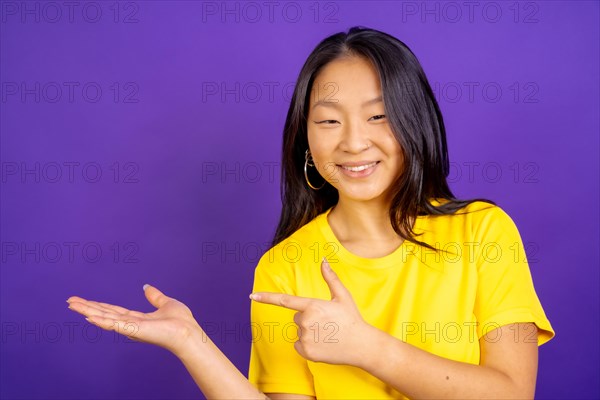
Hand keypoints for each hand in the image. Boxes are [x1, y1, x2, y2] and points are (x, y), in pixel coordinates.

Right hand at [67, 284, 201, 357]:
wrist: (188, 332)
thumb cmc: (181, 321)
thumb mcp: (165, 303)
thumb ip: (154, 296)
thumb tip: (146, 287)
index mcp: (137, 319)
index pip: (114, 311)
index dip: (99, 305)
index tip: (84, 300)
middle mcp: (130, 324)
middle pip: (104, 314)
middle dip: (87, 307)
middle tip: (70, 301)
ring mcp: (131, 328)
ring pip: (105, 318)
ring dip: (88, 311)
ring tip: (72, 305)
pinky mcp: (134, 330)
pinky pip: (115, 325)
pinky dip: (101, 321)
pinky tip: (89, 317)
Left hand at [250, 258, 373, 365]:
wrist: (361, 345)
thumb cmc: (351, 318)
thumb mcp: (342, 296)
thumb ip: (330, 278)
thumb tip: (323, 260)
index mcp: (312, 306)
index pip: (285, 301)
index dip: (267, 298)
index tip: (252, 296)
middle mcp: (306, 322)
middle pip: (297, 317)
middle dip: (308, 318)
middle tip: (327, 323)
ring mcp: (305, 338)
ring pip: (299, 331)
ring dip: (309, 332)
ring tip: (327, 334)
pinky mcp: (306, 352)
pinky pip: (299, 345)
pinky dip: (308, 345)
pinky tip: (323, 344)